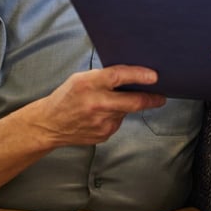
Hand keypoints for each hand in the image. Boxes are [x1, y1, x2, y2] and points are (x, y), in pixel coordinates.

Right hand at [36, 65, 166, 145]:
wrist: (50, 124)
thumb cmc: (67, 96)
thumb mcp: (81, 78)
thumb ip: (104, 77)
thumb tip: (133, 76)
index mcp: (89, 84)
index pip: (119, 76)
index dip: (139, 75)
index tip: (154, 76)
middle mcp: (97, 104)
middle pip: (133, 101)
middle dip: (151, 99)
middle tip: (161, 96)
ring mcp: (101, 122)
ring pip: (125, 112)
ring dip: (125, 106)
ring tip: (110, 102)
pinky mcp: (104, 134)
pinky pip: (118, 122)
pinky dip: (116, 116)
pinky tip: (102, 115)